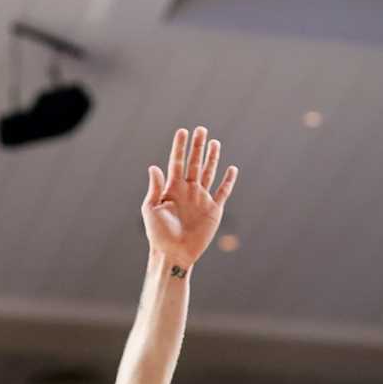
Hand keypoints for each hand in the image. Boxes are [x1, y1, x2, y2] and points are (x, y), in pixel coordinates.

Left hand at [142, 127, 237, 267]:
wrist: (174, 254)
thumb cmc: (158, 234)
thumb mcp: (151, 209)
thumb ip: (155, 188)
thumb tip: (154, 166)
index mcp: (172, 188)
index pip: (177, 162)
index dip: (179, 147)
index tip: (182, 131)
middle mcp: (188, 190)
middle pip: (195, 163)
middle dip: (197, 146)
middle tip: (201, 130)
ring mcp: (202, 199)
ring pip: (209, 173)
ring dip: (212, 158)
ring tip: (215, 142)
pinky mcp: (214, 210)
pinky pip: (223, 192)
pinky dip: (228, 180)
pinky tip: (231, 169)